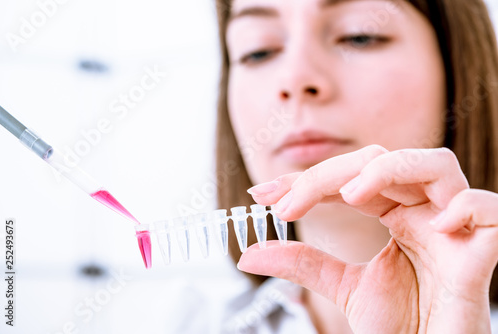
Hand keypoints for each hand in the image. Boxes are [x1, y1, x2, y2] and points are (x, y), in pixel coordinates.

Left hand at [239, 145, 497, 332]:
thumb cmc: (404, 324)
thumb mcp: (344, 287)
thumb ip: (303, 264)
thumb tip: (250, 254)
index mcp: (397, 213)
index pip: (350, 178)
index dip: (305, 180)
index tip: (262, 194)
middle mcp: (424, 211)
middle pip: (381, 161)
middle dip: (329, 173)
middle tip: (288, 201)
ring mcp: (455, 226)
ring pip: (435, 165)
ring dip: (388, 170)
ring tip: (350, 195)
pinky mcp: (484, 250)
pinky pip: (488, 209)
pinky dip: (463, 206)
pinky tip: (434, 224)